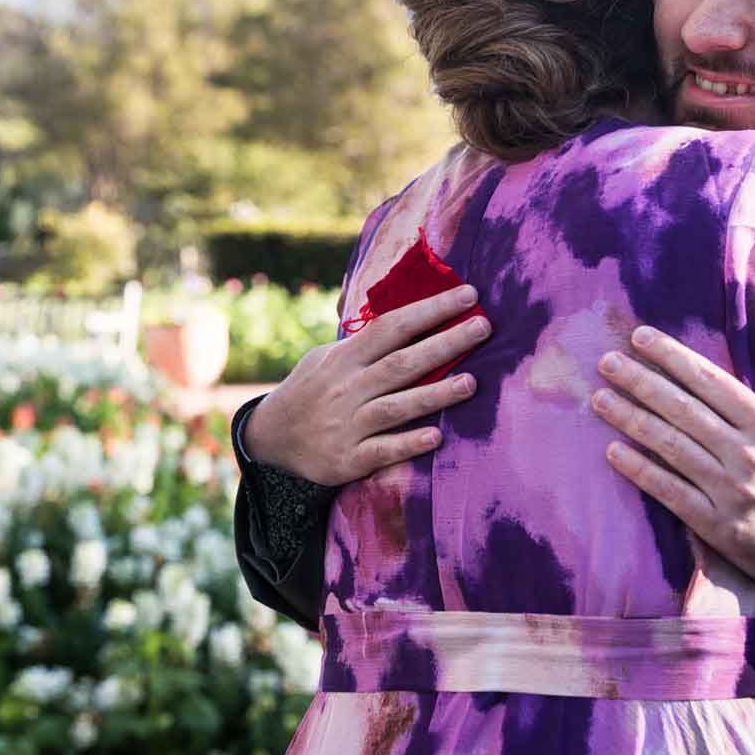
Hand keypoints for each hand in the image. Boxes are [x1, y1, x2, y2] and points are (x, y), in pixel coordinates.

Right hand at [242, 286, 486, 484]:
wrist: (270, 439)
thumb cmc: (311, 390)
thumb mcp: (326, 357)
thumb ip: (363, 343)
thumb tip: (408, 318)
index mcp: (345, 357)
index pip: (392, 326)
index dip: (431, 309)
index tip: (468, 295)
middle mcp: (348, 387)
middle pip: (402, 362)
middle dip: (445, 343)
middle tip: (484, 327)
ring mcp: (348, 424)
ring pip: (398, 406)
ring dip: (436, 394)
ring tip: (472, 383)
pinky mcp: (348, 459)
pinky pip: (383, 450)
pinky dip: (409, 443)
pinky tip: (437, 436)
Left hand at [594, 316, 754, 602]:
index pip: (710, 380)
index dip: (672, 356)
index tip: (640, 337)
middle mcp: (748, 455)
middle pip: (682, 409)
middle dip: (640, 381)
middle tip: (607, 361)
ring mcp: (731, 493)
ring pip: (670, 447)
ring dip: (630, 420)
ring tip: (600, 398)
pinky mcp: (718, 528)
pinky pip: (671, 493)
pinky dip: (640, 471)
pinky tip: (614, 452)